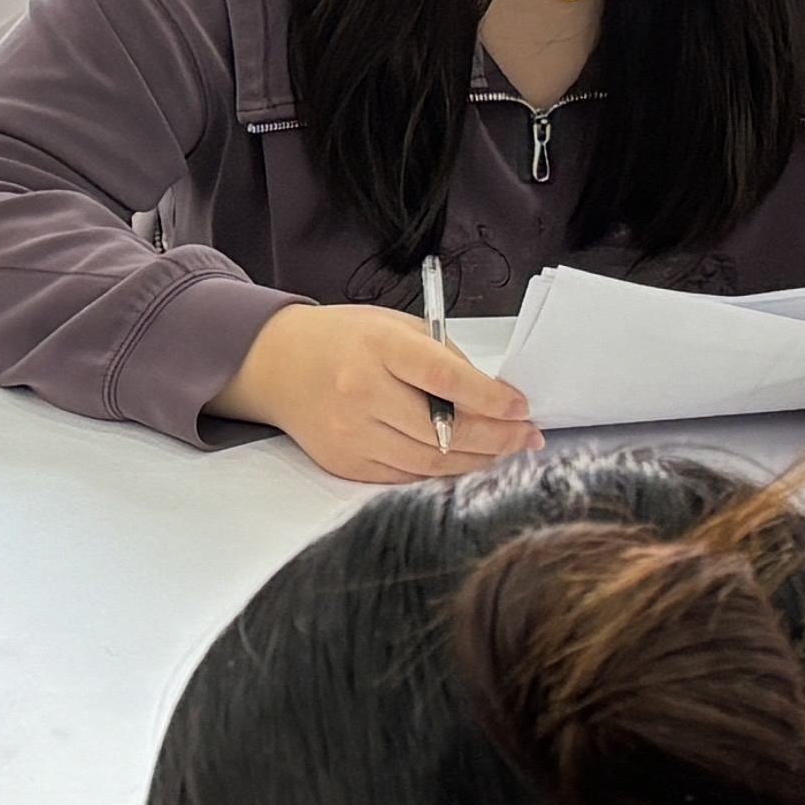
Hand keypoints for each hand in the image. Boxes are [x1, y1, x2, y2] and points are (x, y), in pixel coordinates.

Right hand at [210, 301, 537, 484]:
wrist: (278, 364)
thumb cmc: (344, 340)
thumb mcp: (396, 327)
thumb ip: (444, 357)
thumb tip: (493, 398)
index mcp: (378, 348)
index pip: (446, 379)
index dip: (491, 399)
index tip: (521, 408)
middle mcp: (361, 393)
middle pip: (444, 431)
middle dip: (497, 438)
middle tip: (526, 436)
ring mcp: (351, 434)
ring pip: (430, 463)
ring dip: (477, 461)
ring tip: (505, 451)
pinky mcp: (345, 463)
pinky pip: (406, 477)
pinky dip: (441, 472)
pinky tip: (465, 461)